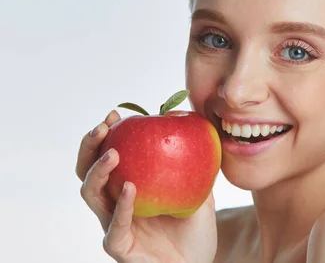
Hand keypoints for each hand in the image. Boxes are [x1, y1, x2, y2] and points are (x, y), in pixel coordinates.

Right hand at [76, 110, 216, 262]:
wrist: (200, 262)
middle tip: (104, 127)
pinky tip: (131, 189)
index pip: (106, 156)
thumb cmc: (196, 227)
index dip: (106, 135)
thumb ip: (194, 161)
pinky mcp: (121, 247)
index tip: (115, 115)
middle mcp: (114, 204)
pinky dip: (121, 207)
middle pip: (87, 172)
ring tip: (115, 154)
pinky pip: (114, 228)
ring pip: (91, 196)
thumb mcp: (199, 187)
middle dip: (91, 147)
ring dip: (99, 171)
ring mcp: (114, 225)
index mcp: (127, 187)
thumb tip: (197, 123)